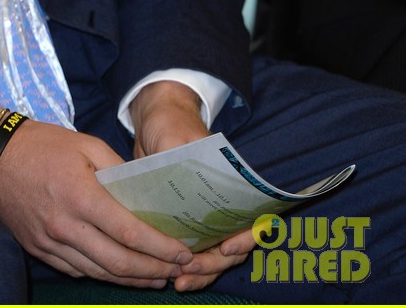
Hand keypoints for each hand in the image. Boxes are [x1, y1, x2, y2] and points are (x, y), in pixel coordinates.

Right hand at [0, 103, 192, 287]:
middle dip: (153, 271)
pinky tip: (120, 272)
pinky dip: (104, 274)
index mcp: (80, 195)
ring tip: (157, 277)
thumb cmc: (42, 145)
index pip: (129, 232)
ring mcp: (50, 243)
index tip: (184, 253)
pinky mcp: (40, 250)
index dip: (160, 248)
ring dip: (131, 279)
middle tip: (177, 271)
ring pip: (99, 273)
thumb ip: (117, 169)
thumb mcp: (85, 144)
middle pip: (117, 262)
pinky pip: (78, 270)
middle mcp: (65, 226)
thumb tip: (144, 194)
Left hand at [129, 81, 253, 291]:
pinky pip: (195, 253)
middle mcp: (221, 202)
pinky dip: (188, 269)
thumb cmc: (170, 124)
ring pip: (215, 255)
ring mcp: (204, 215)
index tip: (228, 248)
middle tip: (189, 269)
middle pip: (232, 244)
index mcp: (228, 180)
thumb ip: (176, 158)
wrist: (154, 122)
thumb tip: (177, 187)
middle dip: (214, 263)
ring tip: (180, 282)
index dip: (245, 236)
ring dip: (202, 273)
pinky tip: (173, 278)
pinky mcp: (185, 223)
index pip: (251, 214)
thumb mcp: (172, 136)